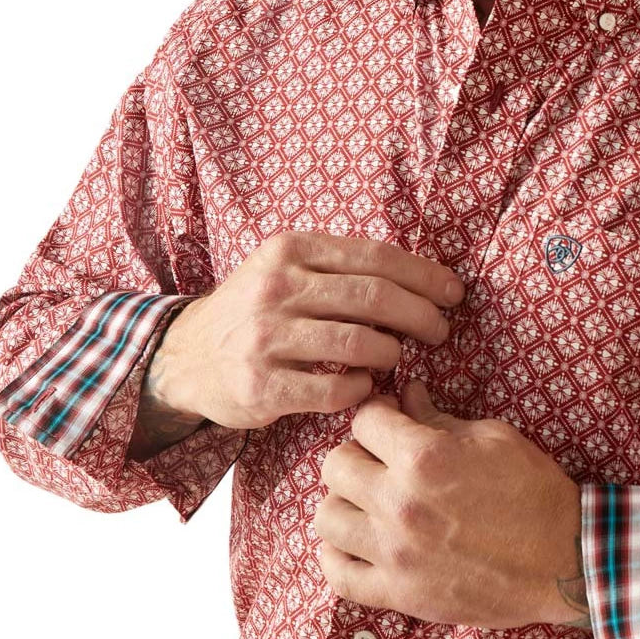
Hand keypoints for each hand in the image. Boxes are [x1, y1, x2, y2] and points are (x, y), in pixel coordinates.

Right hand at [143, 231, 465, 429]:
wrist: (186, 358)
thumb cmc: (256, 311)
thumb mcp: (286, 269)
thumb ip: (341, 268)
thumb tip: (422, 281)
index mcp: (290, 249)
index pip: (375, 256)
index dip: (423, 275)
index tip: (453, 292)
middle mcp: (277, 287)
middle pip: (375, 298)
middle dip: (421, 315)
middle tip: (441, 330)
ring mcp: (266, 337)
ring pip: (359, 343)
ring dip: (392, 353)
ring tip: (397, 358)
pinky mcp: (262, 385)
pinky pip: (335, 388)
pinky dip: (361, 388)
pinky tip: (363, 386)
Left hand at [315, 379, 589, 630]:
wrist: (565, 559)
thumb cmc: (535, 491)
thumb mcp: (493, 438)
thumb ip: (440, 417)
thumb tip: (407, 395)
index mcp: (424, 459)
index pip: (365, 420)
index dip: (380, 413)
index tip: (393, 420)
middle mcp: (399, 504)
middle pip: (335, 465)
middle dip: (357, 453)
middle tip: (381, 460)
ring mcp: (394, 553)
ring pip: (325, 516)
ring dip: (344, 502)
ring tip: (370, 501)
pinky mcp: (398, 593)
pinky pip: (336, 573)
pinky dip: (339, 554)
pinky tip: (360, 541)